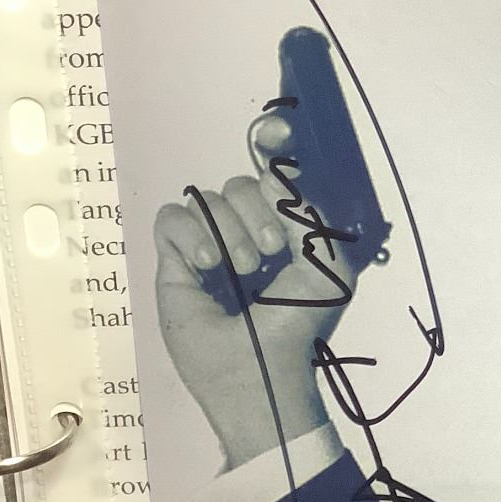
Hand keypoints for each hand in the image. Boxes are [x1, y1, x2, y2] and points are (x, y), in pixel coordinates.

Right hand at [154, 116, 359, 466]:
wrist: (260, 370)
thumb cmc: (297, 323)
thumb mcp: (329, 269)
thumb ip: (313, 218)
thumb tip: (279, 178)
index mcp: (284, 227)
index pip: (274, 172)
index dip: (275, 142)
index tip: (278, 130)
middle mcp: (245, 230)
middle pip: (241, 182)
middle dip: (258, 212)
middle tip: (270, 254)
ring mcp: (207, 245)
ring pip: (207, 197)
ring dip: (230, 232)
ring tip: (242, 272)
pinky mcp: (172, 262)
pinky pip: (171, 217)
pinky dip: (190, 235)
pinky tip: (208, 266)